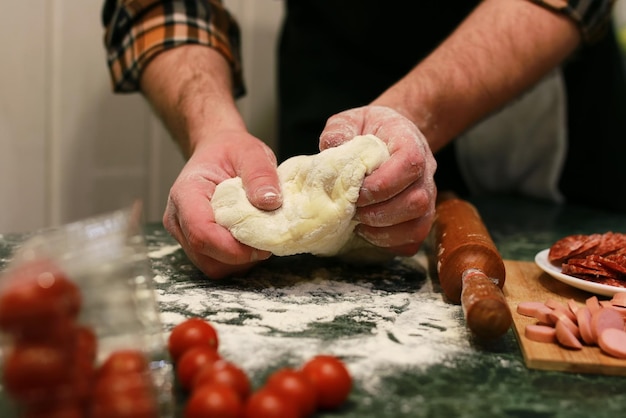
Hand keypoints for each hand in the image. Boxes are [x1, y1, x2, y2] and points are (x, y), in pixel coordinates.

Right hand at [163, 130, 281, 278]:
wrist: (217, 150)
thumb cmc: (230, 151)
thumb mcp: (251, 152)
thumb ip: (260, 174)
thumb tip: (270, 202)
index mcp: (186, 193)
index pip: (202, 233)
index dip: (233, 248)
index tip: (263, 245)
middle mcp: (178, 218)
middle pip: (206, 255)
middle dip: (240, 256)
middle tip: (267, 240)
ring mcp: (184, 233)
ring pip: (211, 265)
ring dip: (240, 260)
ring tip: (258, 237)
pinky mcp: (195, 243)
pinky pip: (216, 262)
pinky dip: (237, 259)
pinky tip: (250, 240)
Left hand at [319, 105, 436, 255]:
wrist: (391, 136)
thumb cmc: (369, 130)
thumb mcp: (351, 120)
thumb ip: (340, 130)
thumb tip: (330, 148)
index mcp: (410, 143)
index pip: (410, 163)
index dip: (383, 183)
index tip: (357, 190)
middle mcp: (425, 172)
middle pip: (417, 200)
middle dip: (380, 213)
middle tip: (353, 211)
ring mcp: (427, 197)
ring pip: (418, 225)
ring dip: (385, 231)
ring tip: (358, 225)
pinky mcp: (420, 217)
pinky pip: (414, 240)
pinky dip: (391, 243)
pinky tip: (369, 234)